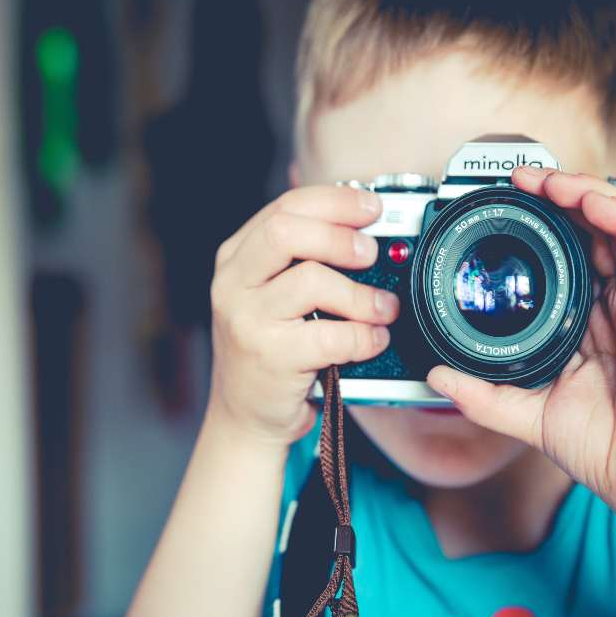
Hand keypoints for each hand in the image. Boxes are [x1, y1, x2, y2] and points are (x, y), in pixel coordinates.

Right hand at [207, 184, 399, 447]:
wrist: (244, 415)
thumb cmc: (269, 349)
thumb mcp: (271, 294)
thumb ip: (302, 259)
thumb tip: (365, 229)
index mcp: (236, 257)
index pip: (285, 207)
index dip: (334, 201)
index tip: (370, 208)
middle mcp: (233, 284)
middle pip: (287, 231)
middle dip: (340, 236)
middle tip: (371, 253)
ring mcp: (247, 321)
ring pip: (313, 281)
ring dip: (361, 293)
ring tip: (382, 308)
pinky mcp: (270, 357)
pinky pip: (331, 335)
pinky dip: (364, 336)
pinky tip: (373, 340)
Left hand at [426, 167, 615, 515]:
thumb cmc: (602, 447)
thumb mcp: (523, 413)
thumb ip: (480, 394)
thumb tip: (436, 375)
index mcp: (587, 320)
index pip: (569, 253)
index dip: (542, 223)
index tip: (504, 205)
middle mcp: (614, 304)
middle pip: (592, 228)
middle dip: (558, 193)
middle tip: (520, 179)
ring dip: (582, 192)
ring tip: (545, 179)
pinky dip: (614, 215)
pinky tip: (584, 200)